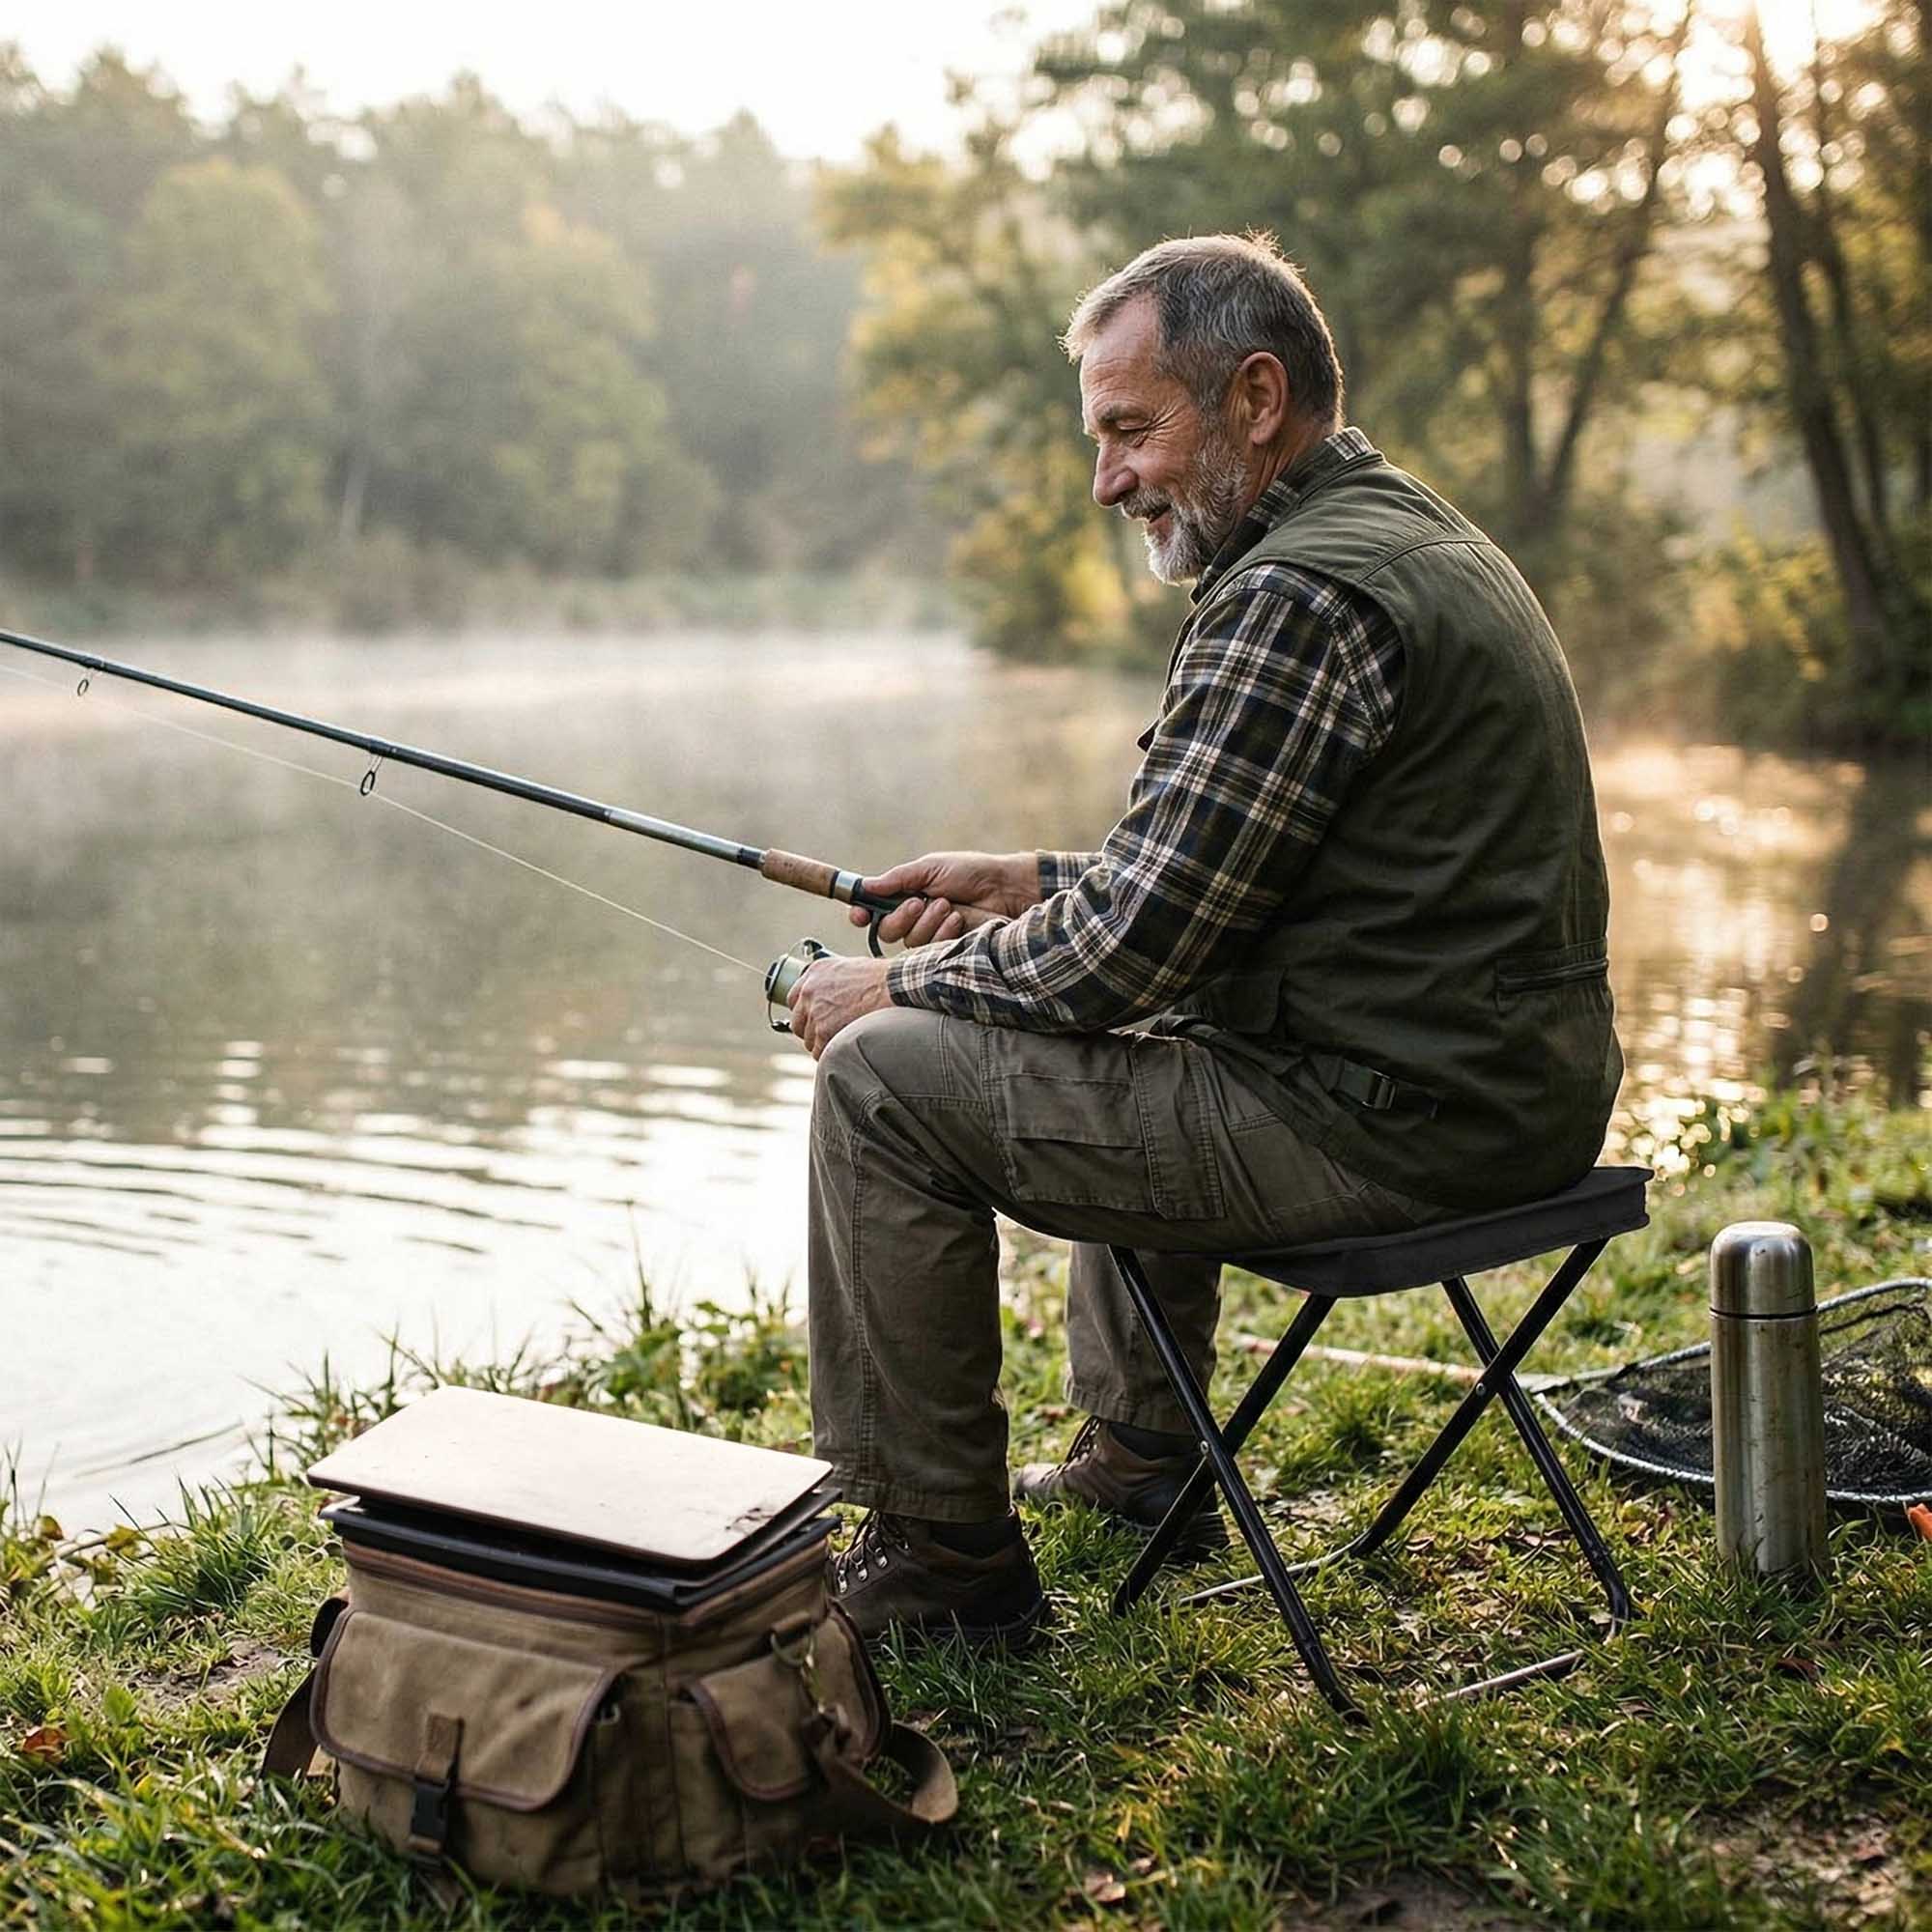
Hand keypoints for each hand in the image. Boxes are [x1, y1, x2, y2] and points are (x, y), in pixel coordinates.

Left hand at [787, 954, 892, 1058]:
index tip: (814, 1019)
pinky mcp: (822, 1031)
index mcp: (815, 972)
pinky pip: (819, 1052)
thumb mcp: (852, 968)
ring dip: (823, 1043)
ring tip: (844, 1040)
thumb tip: (833, 996)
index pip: (794, 998)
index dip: (805, 1012)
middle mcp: (809, 991)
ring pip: (809, 1040)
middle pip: (798, 1022)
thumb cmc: (882, 979)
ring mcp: (814, 1012)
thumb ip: (834, 982)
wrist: (894, 989)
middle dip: (812, 1031)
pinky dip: (831, 1053)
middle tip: (830, 1034)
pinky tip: (846, 1047)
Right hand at [850, 850, 1042, 949]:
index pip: (873, 910)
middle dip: (899, 917)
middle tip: (920, 902)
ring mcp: (931, 935)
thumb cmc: (970, 873)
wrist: (1005, 890)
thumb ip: (898, 879)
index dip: (862, 914)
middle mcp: (914, 917)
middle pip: (885, 931)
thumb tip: (866, 886)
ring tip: (948, 906)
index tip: (859, 914)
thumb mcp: (931, 868)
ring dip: (926, 922)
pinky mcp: (947, 950)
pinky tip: (958, 920)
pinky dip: (942, 933)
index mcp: (906, 894)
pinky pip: (930, 950)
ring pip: (908, 942)